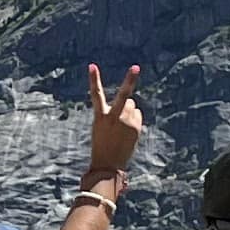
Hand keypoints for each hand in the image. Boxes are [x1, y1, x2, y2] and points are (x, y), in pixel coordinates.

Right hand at [81, 64, 146, 186]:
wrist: (108, 164)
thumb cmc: (102, 143)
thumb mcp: (102, 126)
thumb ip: (115, 113)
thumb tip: (131, 102)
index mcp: (100, 116)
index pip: (96, 94)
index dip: (94, 79)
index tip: (92, 65)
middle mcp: (114, 117)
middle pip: (123, 95)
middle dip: (130, 80)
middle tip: (136, 67)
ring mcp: (126, 122)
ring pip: (131, 104)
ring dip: (129, 109)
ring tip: (122, 123)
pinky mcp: (136, 127)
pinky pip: (138, 114)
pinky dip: (134, 118)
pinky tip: (128, 129)